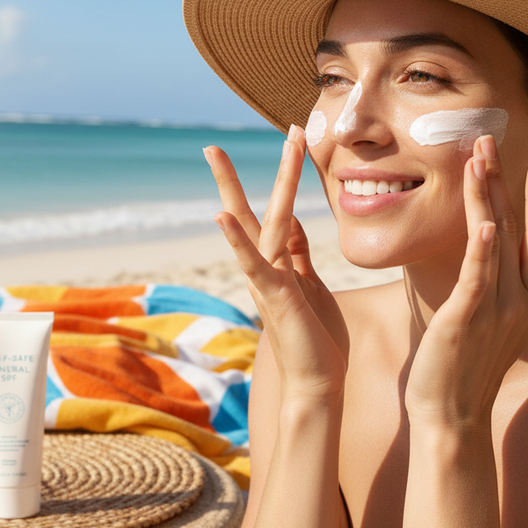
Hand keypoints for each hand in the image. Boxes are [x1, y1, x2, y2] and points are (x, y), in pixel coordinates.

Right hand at [204, 125, 348, 400]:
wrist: (317, 384)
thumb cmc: (316, 339)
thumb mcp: (310, 285)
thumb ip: (298, 254)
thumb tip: (292, 220)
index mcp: (276, 264)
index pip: (271, 213)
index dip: (279, 179)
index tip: (288, 142)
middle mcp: (264, 268)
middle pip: (248, 213)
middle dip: (231, 179)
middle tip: (210, 146)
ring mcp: (266, 280)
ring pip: (255, 225)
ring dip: (236, 189)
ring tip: (216, 156)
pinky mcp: (273, 295)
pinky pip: (253, 263)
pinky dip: (237, 240)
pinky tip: (221, 215)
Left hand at [404, 135, 527, 425]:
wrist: (454, 415)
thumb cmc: (476, 365)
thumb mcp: (516, 320)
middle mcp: (518, 298)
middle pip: (516, 228)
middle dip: (505, 182)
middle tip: (490, 139)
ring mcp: (495, 309)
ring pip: (495, 242)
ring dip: (488, 199)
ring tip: (478, 160)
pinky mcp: (467, 321)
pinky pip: (478, 280)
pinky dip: (483, 252)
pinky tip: (484, 225)